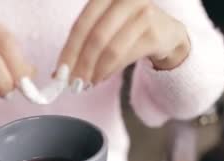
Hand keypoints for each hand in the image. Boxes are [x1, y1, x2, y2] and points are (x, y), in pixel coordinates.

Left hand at [57, 0, 189, 90]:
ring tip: (87, 83)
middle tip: (73, 83)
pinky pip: (126, 57)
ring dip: (96, 71)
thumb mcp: (105, 27)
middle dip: (82, 64)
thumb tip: (57, 73)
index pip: (82, 24)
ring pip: (111, 49)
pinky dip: (110, 71)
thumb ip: (83, 43)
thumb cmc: (128, 29)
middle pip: (96, 37)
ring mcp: (143, 14)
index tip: (60, 72)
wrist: (166, 33)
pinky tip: (102, 77)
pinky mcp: (154, 33)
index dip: (69, 50)